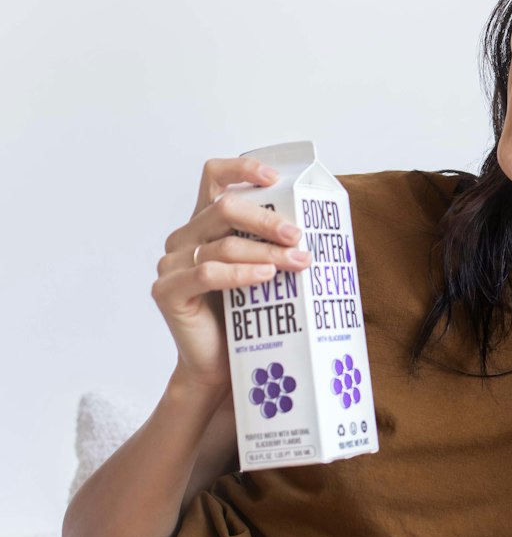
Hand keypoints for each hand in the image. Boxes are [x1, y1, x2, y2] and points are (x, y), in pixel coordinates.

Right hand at [150, 155, 313, 391]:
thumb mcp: (263, 272)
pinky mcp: (167, 291)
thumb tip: (319, 228)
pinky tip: (266, 277)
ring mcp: (172, 264)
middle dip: (267, 220)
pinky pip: (206, 274)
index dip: (242, 168)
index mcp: (205, 225)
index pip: (214, 177)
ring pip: (223, 245)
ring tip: (298, 262)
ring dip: (266, 252)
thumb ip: (273, 246)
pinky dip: (240, 274)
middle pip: (224, 208)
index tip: (275, 178)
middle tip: (299, 236)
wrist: (219, 367)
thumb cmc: (244, 319)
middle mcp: (184, 238)